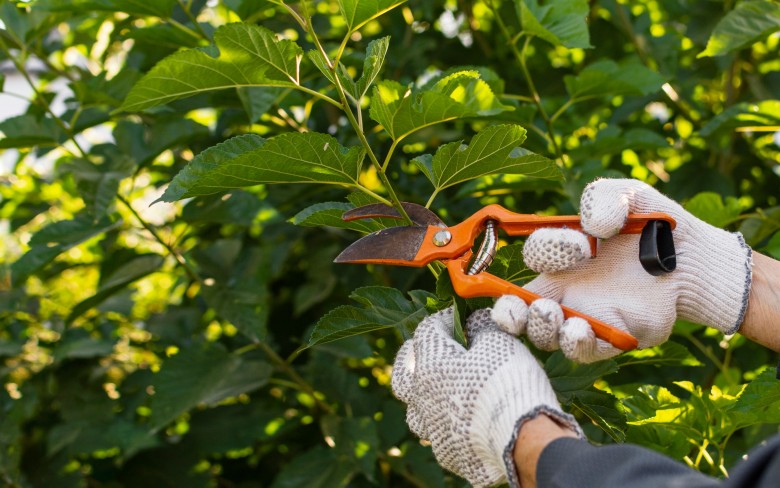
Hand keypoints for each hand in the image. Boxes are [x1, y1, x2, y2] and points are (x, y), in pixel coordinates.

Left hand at [391, 307, 581, 486]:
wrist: (522, 440)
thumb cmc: (507, 383)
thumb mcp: (499, 342)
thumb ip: (482, 326)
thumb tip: (475, 321)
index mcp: (430, 365)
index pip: (427, 331)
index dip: (444, 319)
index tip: (461, 317)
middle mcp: (422, 398)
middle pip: (403, 374)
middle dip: (412, 358)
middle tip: (426, 351)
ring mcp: (432, 429)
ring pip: (415, 410)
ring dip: (424, 397)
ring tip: (439, 391)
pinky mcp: (447, 454)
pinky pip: (438, 435)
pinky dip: (446, 424)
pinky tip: (461, 422)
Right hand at [492, 178, 752, 362]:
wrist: (695, 259)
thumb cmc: (656, 225)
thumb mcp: (630, 196)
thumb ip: (605, 197)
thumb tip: (593, 226)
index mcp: (563, 256)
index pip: (534, 257)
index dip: (547, 250)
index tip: (581, 245)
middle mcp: (566, 290)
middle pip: (521, 309)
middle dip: (511, 311)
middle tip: (525, 305)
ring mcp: (586, 317)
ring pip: (546, 335)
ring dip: (542, 328)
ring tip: (555, 316)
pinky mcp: (613, 338)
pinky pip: (584, 351)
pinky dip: (576, 344)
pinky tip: (579, 330)